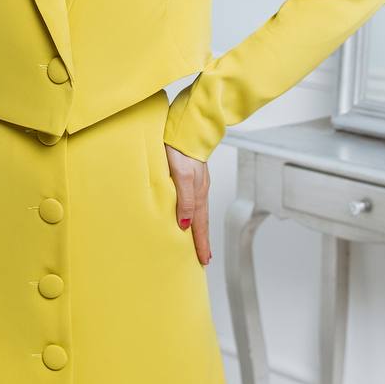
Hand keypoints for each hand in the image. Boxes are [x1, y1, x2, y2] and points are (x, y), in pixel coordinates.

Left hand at [164, 145, 211, 266]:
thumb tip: (185, 225)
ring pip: (197, 210)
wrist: (185, 123)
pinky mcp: (190, 172)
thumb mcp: (182, 175)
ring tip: (197, 240)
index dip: (200, 243)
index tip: (203, 261)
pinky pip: (192, 199)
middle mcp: (199, 188)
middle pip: (201, 220)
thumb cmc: (180, 146)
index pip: (199, 224)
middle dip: (202, 240)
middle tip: (204, 258)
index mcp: (197, 192)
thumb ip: (184, 199)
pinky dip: (193, 212)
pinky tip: (188, 212)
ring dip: (197, 227)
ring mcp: (196, 180)